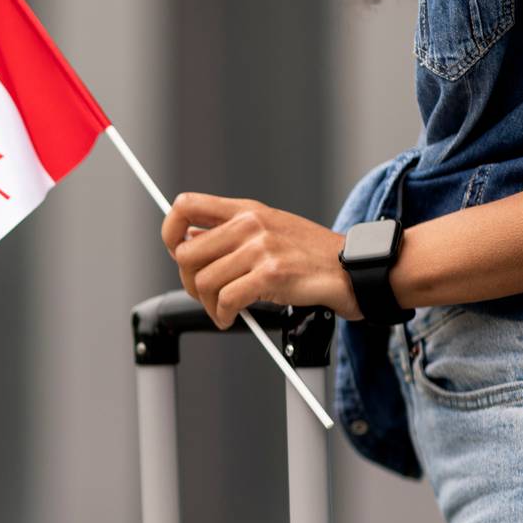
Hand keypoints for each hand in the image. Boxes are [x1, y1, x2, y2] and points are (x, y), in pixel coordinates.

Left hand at [159, 192, 360, 327]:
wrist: (352, 269)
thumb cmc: (309, 256)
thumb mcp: (269, 230)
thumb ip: (230, 234)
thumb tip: (186, 243)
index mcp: (246, 210)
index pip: (186, 205)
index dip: (170, 231)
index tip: (175, 251)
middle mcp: (250, 223)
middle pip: (186, 253)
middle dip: (189, 282)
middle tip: (205, 295)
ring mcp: (261, 247)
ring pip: (203, 281)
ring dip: (208, 306)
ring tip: (224, 311)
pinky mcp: (271, 274)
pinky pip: (226, 300)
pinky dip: (223, 316)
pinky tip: (232, 318)